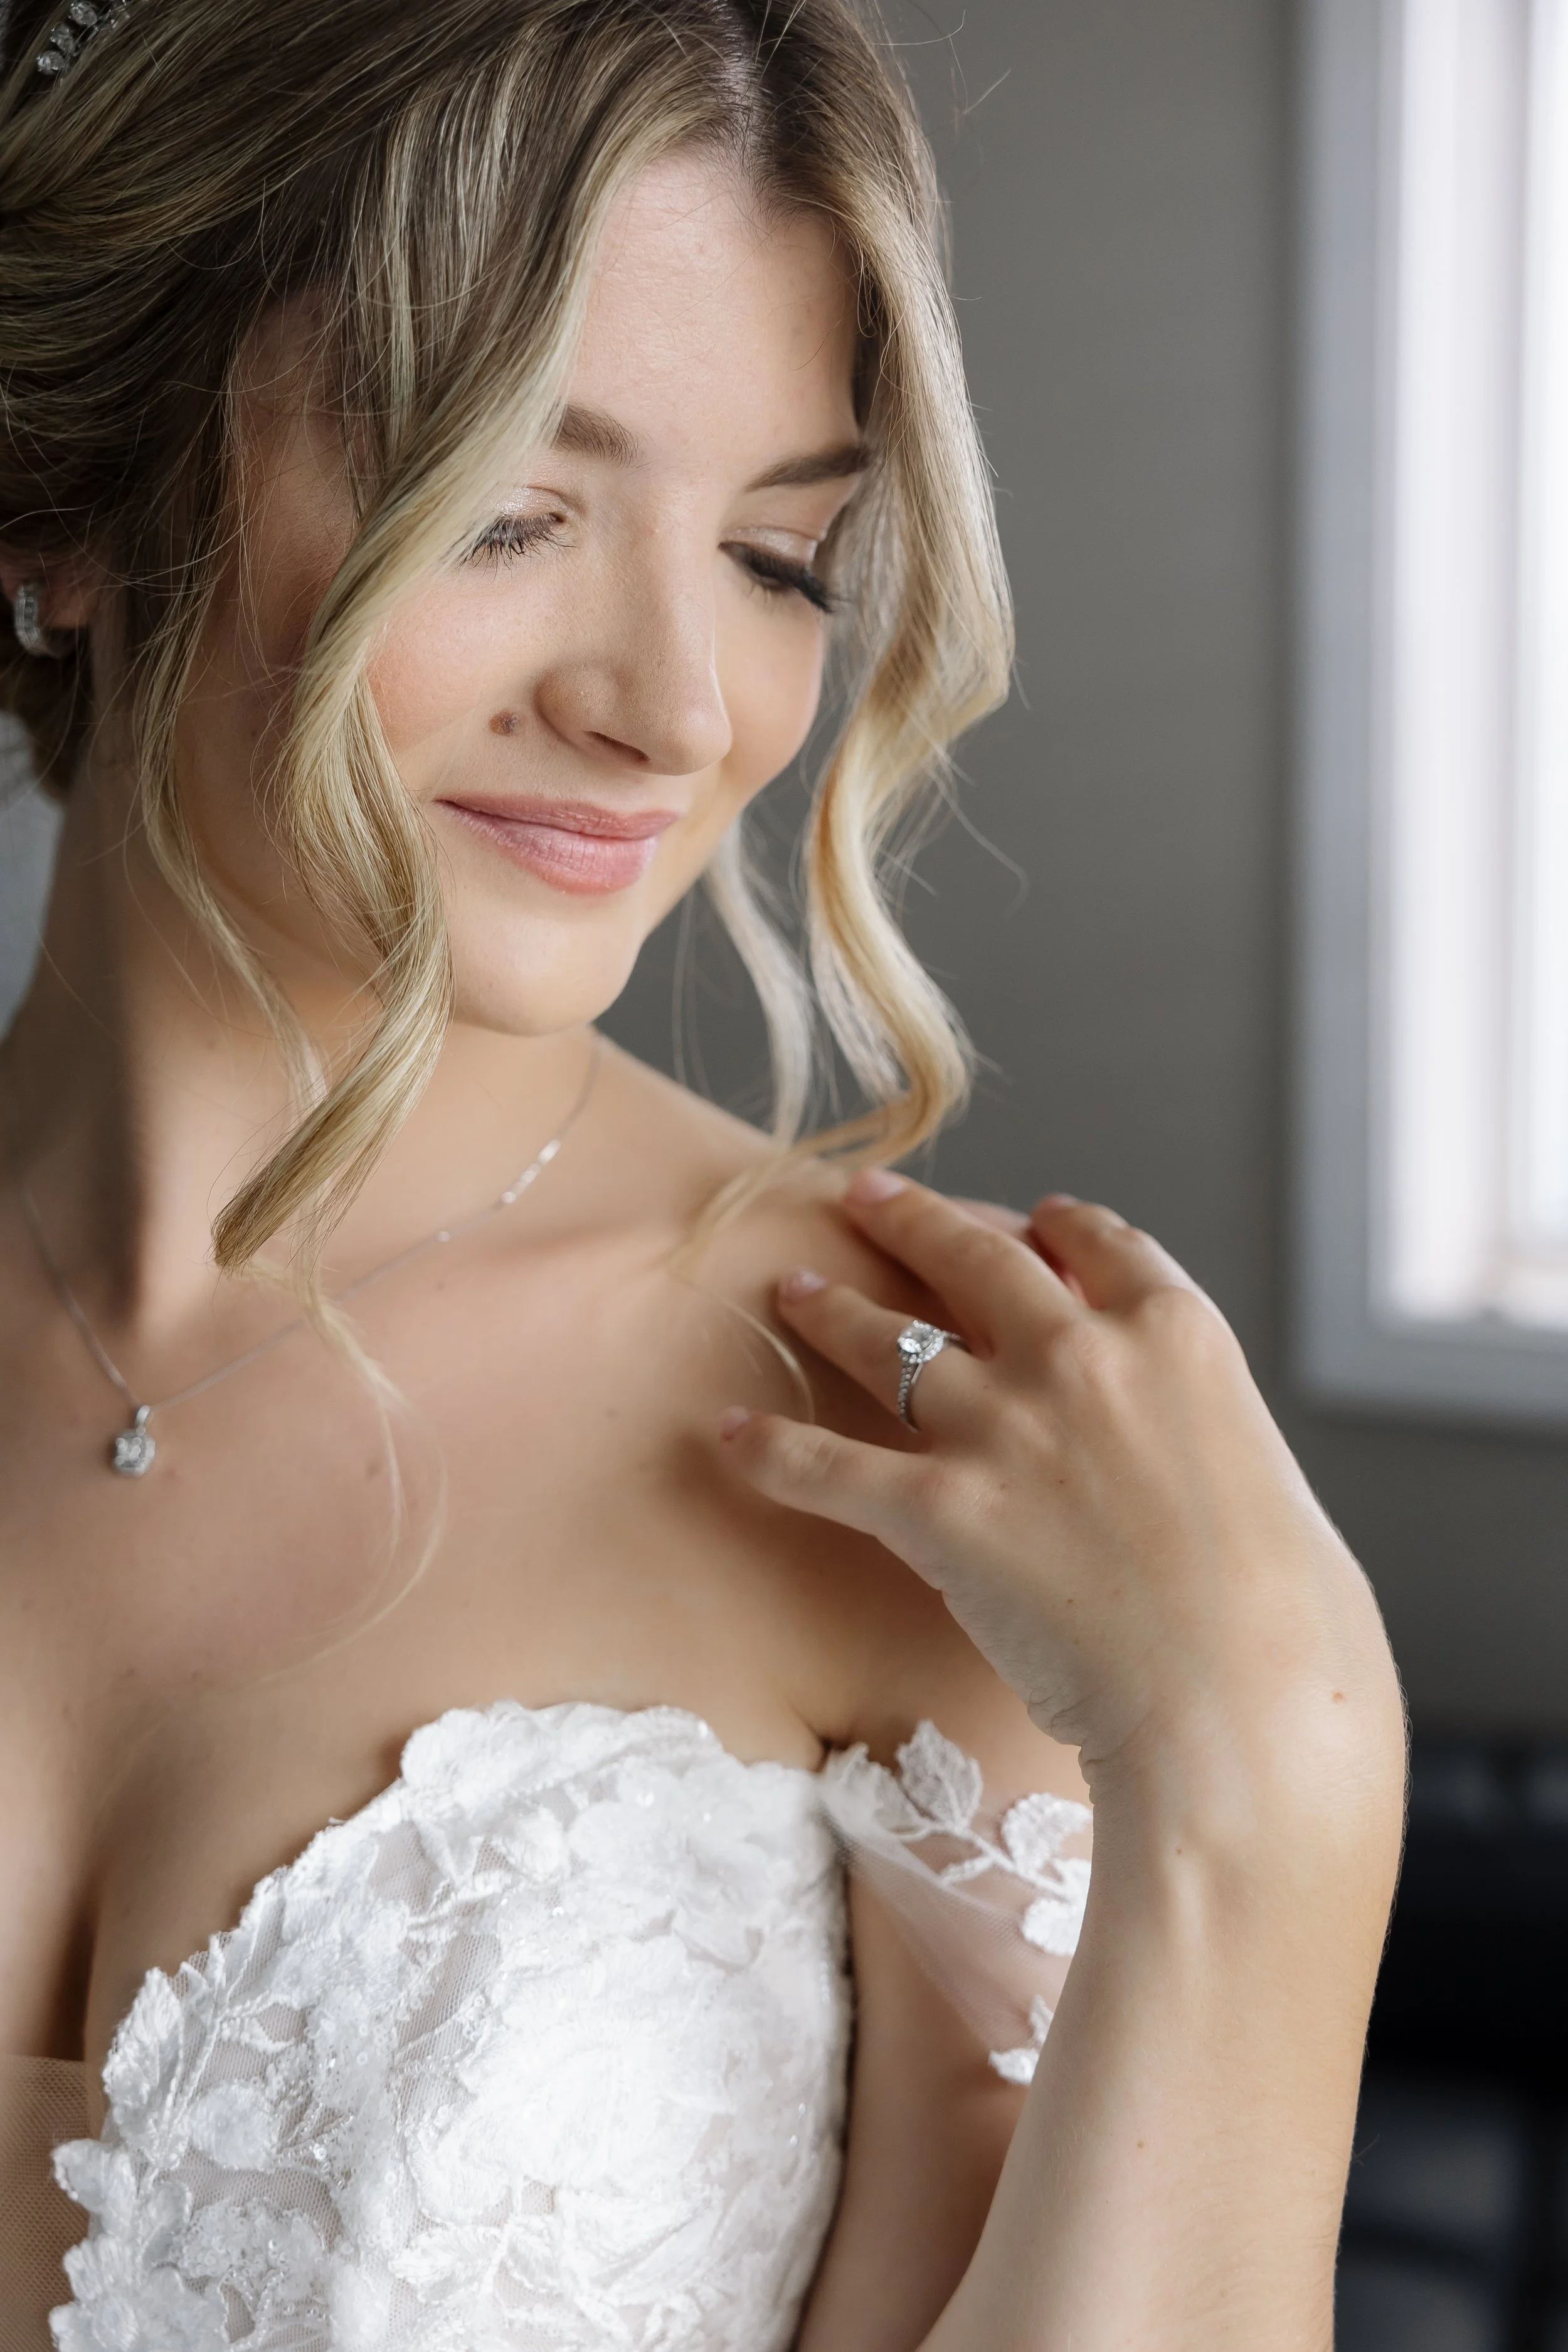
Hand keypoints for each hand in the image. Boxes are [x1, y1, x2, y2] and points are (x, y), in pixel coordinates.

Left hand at [720, 1172, 1398, 1797]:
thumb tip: (1181, 1453)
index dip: (1054, 1226)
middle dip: (916, 1220)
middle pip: (977, 1258)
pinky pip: (826, 1467)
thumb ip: (1202, 1439)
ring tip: (793, 1286)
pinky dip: (767, 1448)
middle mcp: (1081, 1356)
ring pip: (890, 1339)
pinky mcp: (941, 1509)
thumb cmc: (1290, 1622)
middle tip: (870, 1199)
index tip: (1029, 1219)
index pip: (1099, 1244)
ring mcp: (1005, 1426)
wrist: (1246, 1701)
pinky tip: (725, 1433)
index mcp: (1177, 1336)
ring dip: (831, 1306)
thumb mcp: (1266, 1482)